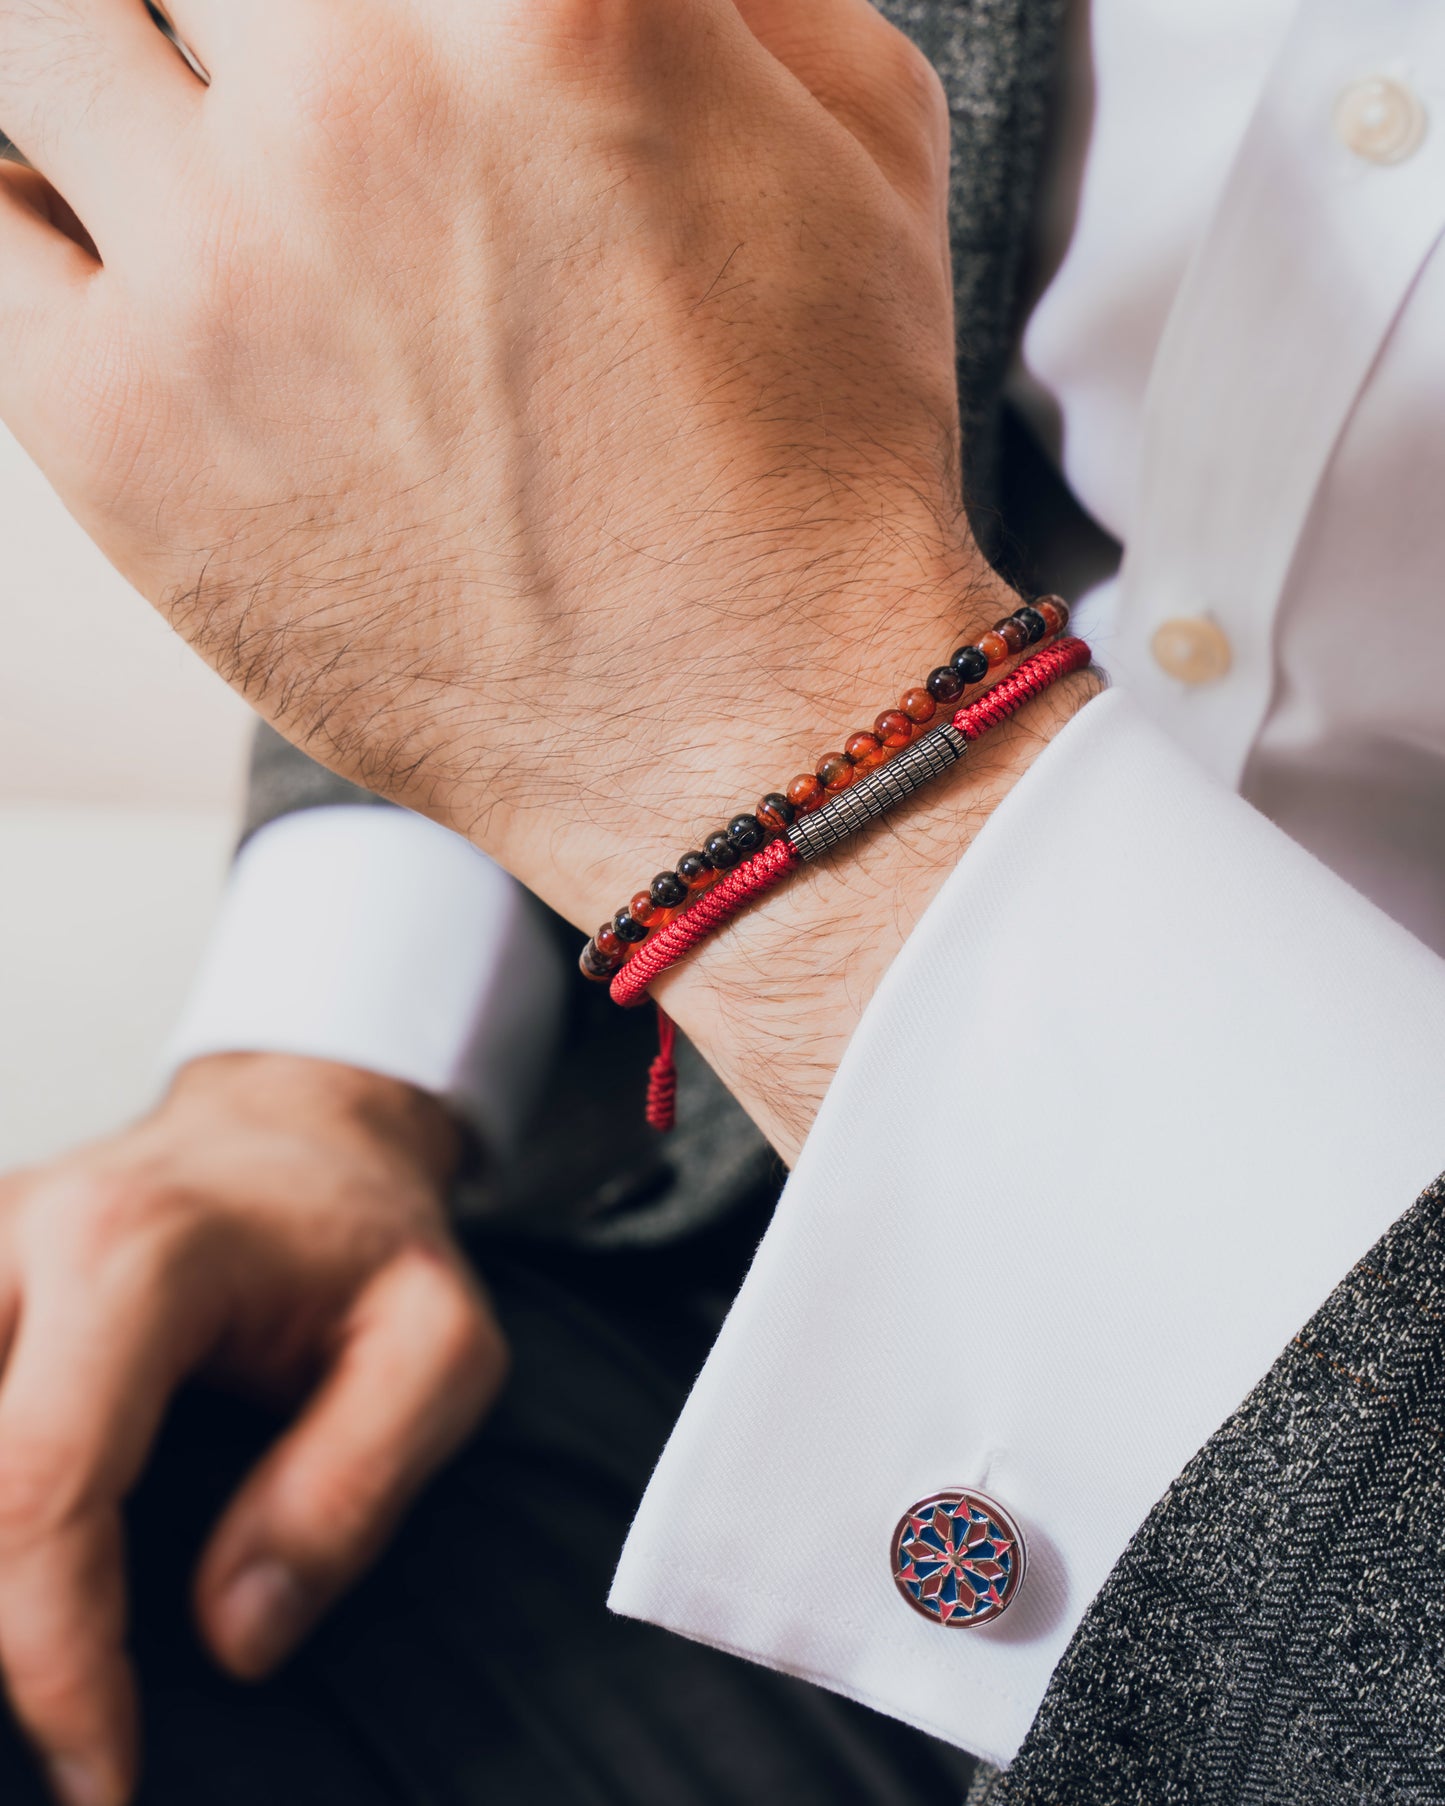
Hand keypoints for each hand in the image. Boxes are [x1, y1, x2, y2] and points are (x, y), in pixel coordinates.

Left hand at [0, 0, 1097, 1150]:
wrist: (753, 727)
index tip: (358, 24)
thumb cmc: (821, 454)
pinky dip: (19, 193)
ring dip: (103, 49)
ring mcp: (212, 272)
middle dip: (237, 15)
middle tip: (278, 68)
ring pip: (32, 31)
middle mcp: (353, 101)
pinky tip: (93, 212)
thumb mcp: (866, 140)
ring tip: (174, 114)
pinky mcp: (118, 434)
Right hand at [0, 1054, 504, 1805]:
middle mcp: (20, 1241)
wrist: (304, 1128)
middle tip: (74, 1751)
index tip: (103, 1774)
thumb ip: (352, 1484)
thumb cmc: (371, 1237)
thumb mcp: (439, 1347)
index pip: (44, 1485)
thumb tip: (236, 1634)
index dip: (54, 1657)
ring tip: (50, 1682)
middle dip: (1, 1646)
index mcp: (136, 1251)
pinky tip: (20, 1582)